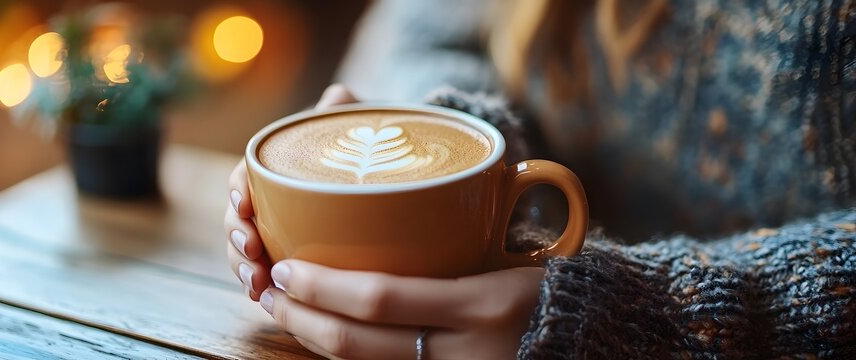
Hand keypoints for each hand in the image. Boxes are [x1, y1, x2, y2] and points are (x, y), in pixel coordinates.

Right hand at [225, 84, 358, 299]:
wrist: (387, 177)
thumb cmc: (365, 149)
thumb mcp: (356, 129)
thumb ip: (342, 112)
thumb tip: (336, 98)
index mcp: (277, 168)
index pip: (244, 176)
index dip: (238, 189)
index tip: (244, 203)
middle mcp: (271, 202)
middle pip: (238, 220)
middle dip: (236, 238)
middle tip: (252, 252)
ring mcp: (278, 233)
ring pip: (245, 253)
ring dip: (243, 269)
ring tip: (258, 285)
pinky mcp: (293, 260)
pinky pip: (269, 276)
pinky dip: (263, 289)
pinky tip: (266, 301)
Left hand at [225, 84, 542, 358]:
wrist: (585, 338)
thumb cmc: (547, 275)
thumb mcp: (511, 238)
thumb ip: (459, 210)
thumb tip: (393, 180)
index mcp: (483, 302)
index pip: (382, 299)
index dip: (322, 289)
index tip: (286, 268)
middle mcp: (467, 351)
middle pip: (361, 343)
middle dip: (302, 319)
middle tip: (270, 291)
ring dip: (313, 341)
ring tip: (282, 312)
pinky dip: (345, 356)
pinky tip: (321, 335)